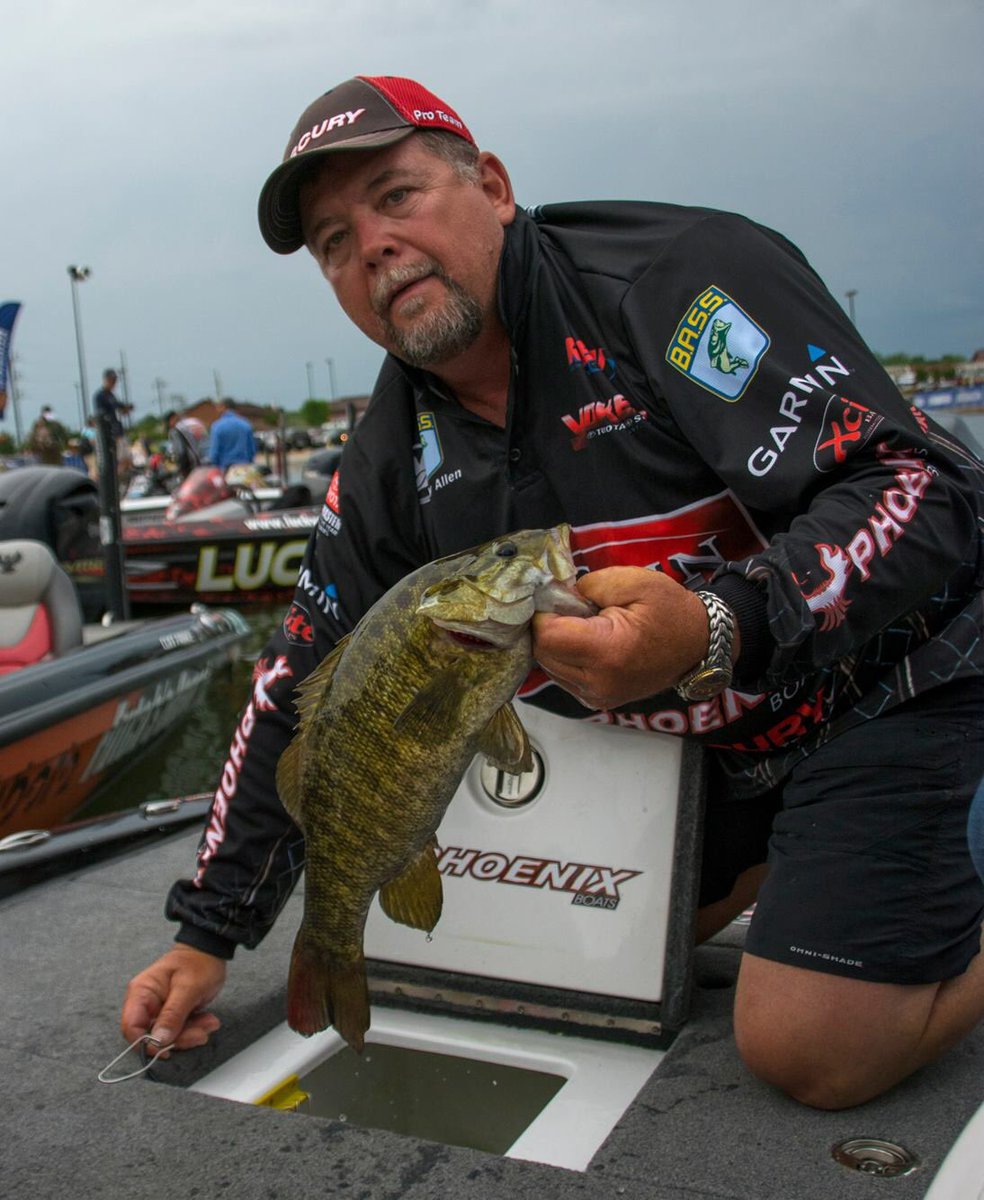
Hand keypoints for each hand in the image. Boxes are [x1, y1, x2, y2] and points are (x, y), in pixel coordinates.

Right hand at [121, 945, 226, 1055]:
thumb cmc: (198, 962)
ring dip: (191, 1034)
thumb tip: (158, 1041)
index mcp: (142, 992)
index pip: (131, 1027)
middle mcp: (146, 1003)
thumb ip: (172, 1014)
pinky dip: (194, 1029)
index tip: (167, 1049)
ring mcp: (159, 1010)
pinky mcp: (172, 1015)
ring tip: (210, 1022)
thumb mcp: (188, 988)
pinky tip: (209, 1020)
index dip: (145, 1043)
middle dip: (178, 1038)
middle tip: (201, 1033)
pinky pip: (179, 1031)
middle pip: (151, 1036)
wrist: (211, 951)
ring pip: (167, 1037)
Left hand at [533, 567, 728, 708]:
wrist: (698, 645)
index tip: (558, 597)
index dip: (544, 613)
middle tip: (569, 608)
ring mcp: (597, 696)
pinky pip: (562, 676)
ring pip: (548, 666)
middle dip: (547, 626)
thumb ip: (590, 584)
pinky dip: (565, 657)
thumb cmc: (670, 610)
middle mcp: (598, 682)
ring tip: (581, 625)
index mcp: (608, 652)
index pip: (546, 637)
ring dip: (555, 643)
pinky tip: (586, 641)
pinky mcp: (597, 700)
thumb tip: (559, 595)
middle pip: (542, 653)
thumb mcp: (635, 581)